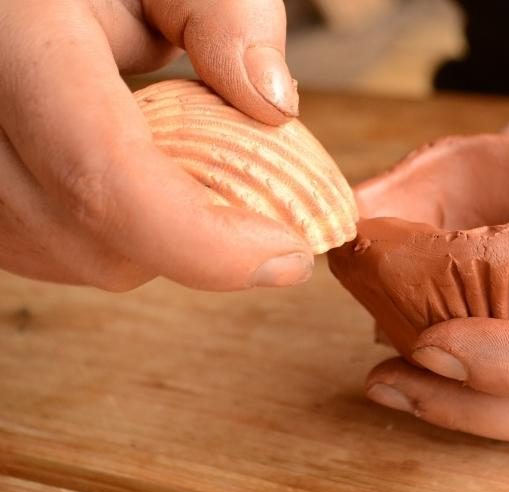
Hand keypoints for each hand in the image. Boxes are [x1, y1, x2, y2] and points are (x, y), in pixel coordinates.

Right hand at [0, 0, 311, 290]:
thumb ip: (225, 14)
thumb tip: (274, 106)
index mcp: (13, 44)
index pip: (103, 180)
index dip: (205, 244)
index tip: (289, 256)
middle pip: (99, 241)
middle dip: (199, 243)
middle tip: (261, 207)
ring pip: (79, 258)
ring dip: (160, 237)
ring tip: (183, 164)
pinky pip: (58, 250)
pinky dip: (123, 235)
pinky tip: (143, 178)